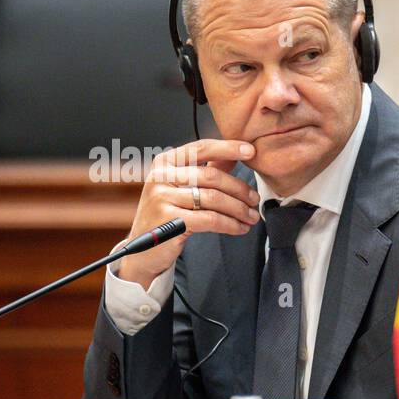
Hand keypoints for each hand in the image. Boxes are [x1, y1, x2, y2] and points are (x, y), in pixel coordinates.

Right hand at [118, 138, 260, 289]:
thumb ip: (206, 170)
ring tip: (251, 217)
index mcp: (165, 163)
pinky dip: (230, 224)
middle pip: (212, 176)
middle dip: (239, 189)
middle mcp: (160, 176)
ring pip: (214, 199)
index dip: (228, 148)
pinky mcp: (170, 221)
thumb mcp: (182, 188)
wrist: (143, 250)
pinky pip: (210, 219)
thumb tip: (234, 155)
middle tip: (255, 200)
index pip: (201, 148)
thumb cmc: (167, 215)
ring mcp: (162, 198)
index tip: (251, 151)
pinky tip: (240, 228)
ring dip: (239, 209)